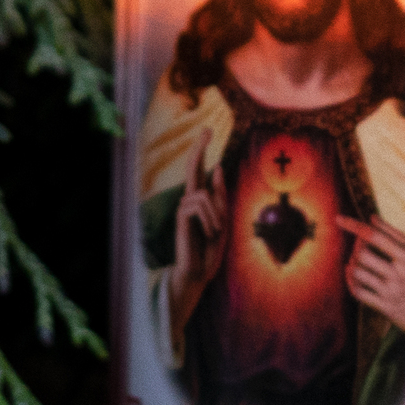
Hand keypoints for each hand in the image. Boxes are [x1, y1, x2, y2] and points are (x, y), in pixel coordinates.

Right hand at [166, 145, 227, 335]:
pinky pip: (200, 206)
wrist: (200, 274)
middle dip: (199, 148)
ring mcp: (184, 208)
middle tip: (206, 130)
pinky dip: (210, 219)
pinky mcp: (181, 218)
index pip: (199, 171)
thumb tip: (218, 167)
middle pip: (192, 168)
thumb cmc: (210, 250)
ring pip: (205, 194)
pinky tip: (210, 234)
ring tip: (216, 232)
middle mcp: (189, 200)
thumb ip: (220, 196)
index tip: (206, 132)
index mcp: (200, 200)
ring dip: (217, 213)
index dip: (202, 151)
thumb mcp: (222, 221)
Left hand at [336, 217, 404, 350]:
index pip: (374, 236)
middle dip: (356, 247)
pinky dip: (351, 281)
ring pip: (356, 272)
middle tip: (361, 246)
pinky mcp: (385, 309)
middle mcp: (398, 274)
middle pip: (361, 253)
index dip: (353, 225)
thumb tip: (371, 217)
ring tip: (359, 261)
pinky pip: (357, 292)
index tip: (338, 218)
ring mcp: (390, 292)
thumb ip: (395, 234)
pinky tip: (354, 275)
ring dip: (352, 263)